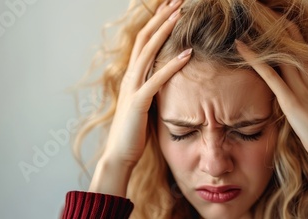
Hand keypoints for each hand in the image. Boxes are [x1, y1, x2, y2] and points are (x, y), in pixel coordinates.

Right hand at [89, 0, 191, 196]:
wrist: (120, 154)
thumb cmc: (134, 130)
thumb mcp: (144, 102)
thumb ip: (152, 86)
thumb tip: (166, 76)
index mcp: (132, 75)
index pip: (145, 41)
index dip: (157, 22)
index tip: (171, 7)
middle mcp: (130, 76)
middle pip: (145, 38)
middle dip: (161, 17)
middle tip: (177, 0)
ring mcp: (132, 87)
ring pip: (148, 52)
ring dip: (165, 31)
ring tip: (181, 14)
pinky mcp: (138, 102)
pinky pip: (157, 79)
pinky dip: (173, 65)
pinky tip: (188, 54)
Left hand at [235, 27, 307, 191]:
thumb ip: (304, 95)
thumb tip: (288, 93)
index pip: (300, 46)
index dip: (285, 31)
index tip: (271, 20)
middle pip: (290, 42)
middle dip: (274, 25)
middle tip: (258, 11)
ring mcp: (302, 87)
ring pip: (280, 53)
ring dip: (261, 37)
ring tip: (245, 21)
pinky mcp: (291, 100)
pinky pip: (269, 74)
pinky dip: (254, 59)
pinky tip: (241, 47)